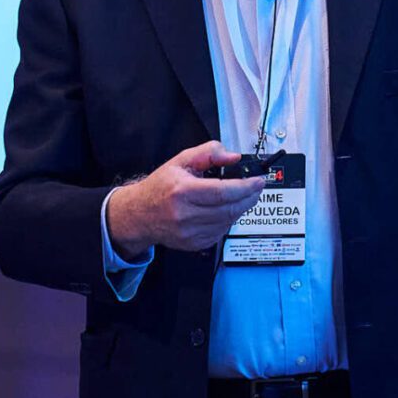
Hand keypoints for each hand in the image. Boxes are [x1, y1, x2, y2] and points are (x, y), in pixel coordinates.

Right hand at [106, 141, 263, 255]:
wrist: (139, 214)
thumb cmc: (160, 187)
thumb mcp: (181, 161)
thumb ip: (209, 153)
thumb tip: (232, 157)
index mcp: (182, 191)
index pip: (222, 192)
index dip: (245, 187)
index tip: (258, 181)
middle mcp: (185, 214)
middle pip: (229, 209)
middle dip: (249, 197)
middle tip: (257, 188)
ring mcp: (189, 233)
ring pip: (227, 222)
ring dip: (241, 209)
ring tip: (243, 196)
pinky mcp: (193, 243)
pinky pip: (220, 232)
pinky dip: (228, 220)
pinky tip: (226, 210)